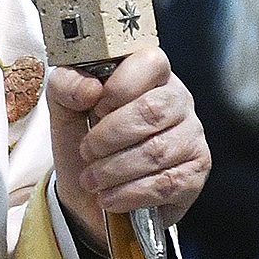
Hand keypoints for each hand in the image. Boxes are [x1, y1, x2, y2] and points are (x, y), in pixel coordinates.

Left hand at [46, 45, 208, 249]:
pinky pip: (166, 183)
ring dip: (114, 169)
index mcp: (149, 74)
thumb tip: (89, 89)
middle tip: (86, 151)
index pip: (150, 61)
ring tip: (92, 179)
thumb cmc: (85, 140)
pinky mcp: (194, 173)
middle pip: (153, 110)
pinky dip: (129, 193)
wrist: (90, 192)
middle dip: (109, 136)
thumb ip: (66, 85)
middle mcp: (178, 100)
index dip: (119, 87)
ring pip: (157, 151)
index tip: (95, 108)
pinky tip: (110, 196)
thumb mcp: (64, 108)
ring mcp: (191, 136)